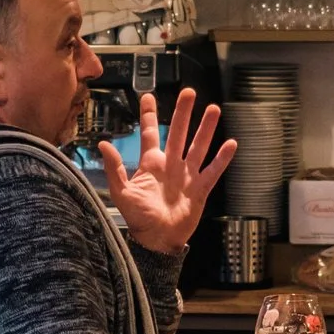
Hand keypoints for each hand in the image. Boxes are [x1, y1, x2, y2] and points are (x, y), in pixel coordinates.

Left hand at [101, 88, 237, 255]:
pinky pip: (213, 170)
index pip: (149, 133)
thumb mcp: (122, 193)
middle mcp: (171, 165)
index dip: (148, 115)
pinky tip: (230, 144)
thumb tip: (103, 144)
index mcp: (151, 164)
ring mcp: (187, 175)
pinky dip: (222, 158)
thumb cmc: (138, 219)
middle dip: (183, 113)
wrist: (158, 240)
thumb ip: (114, 168)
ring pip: (198, 146)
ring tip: (213, 109)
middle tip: (188, 92)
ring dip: (206, 128)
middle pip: (178, 133)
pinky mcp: (201, 188)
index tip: (148, 96)